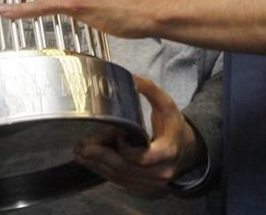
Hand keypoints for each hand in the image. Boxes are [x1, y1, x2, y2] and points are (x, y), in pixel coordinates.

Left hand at [74, 76, 200, 198]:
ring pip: (119, 177)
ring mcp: (151, 184)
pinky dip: (104, 172)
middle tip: (82, 147)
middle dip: (101, 157)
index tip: (115, 133)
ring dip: (97, 166)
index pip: (141, 157)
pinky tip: (91, 162)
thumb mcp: (166, 105)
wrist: (185, 149)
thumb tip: (131, 77)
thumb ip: (150, 90)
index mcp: (167, 153)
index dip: (124, 148)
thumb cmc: (173, 126)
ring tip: (80, 153)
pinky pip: (120, 182)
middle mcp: (160, 173)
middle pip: (125, 168)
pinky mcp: (143, 188)